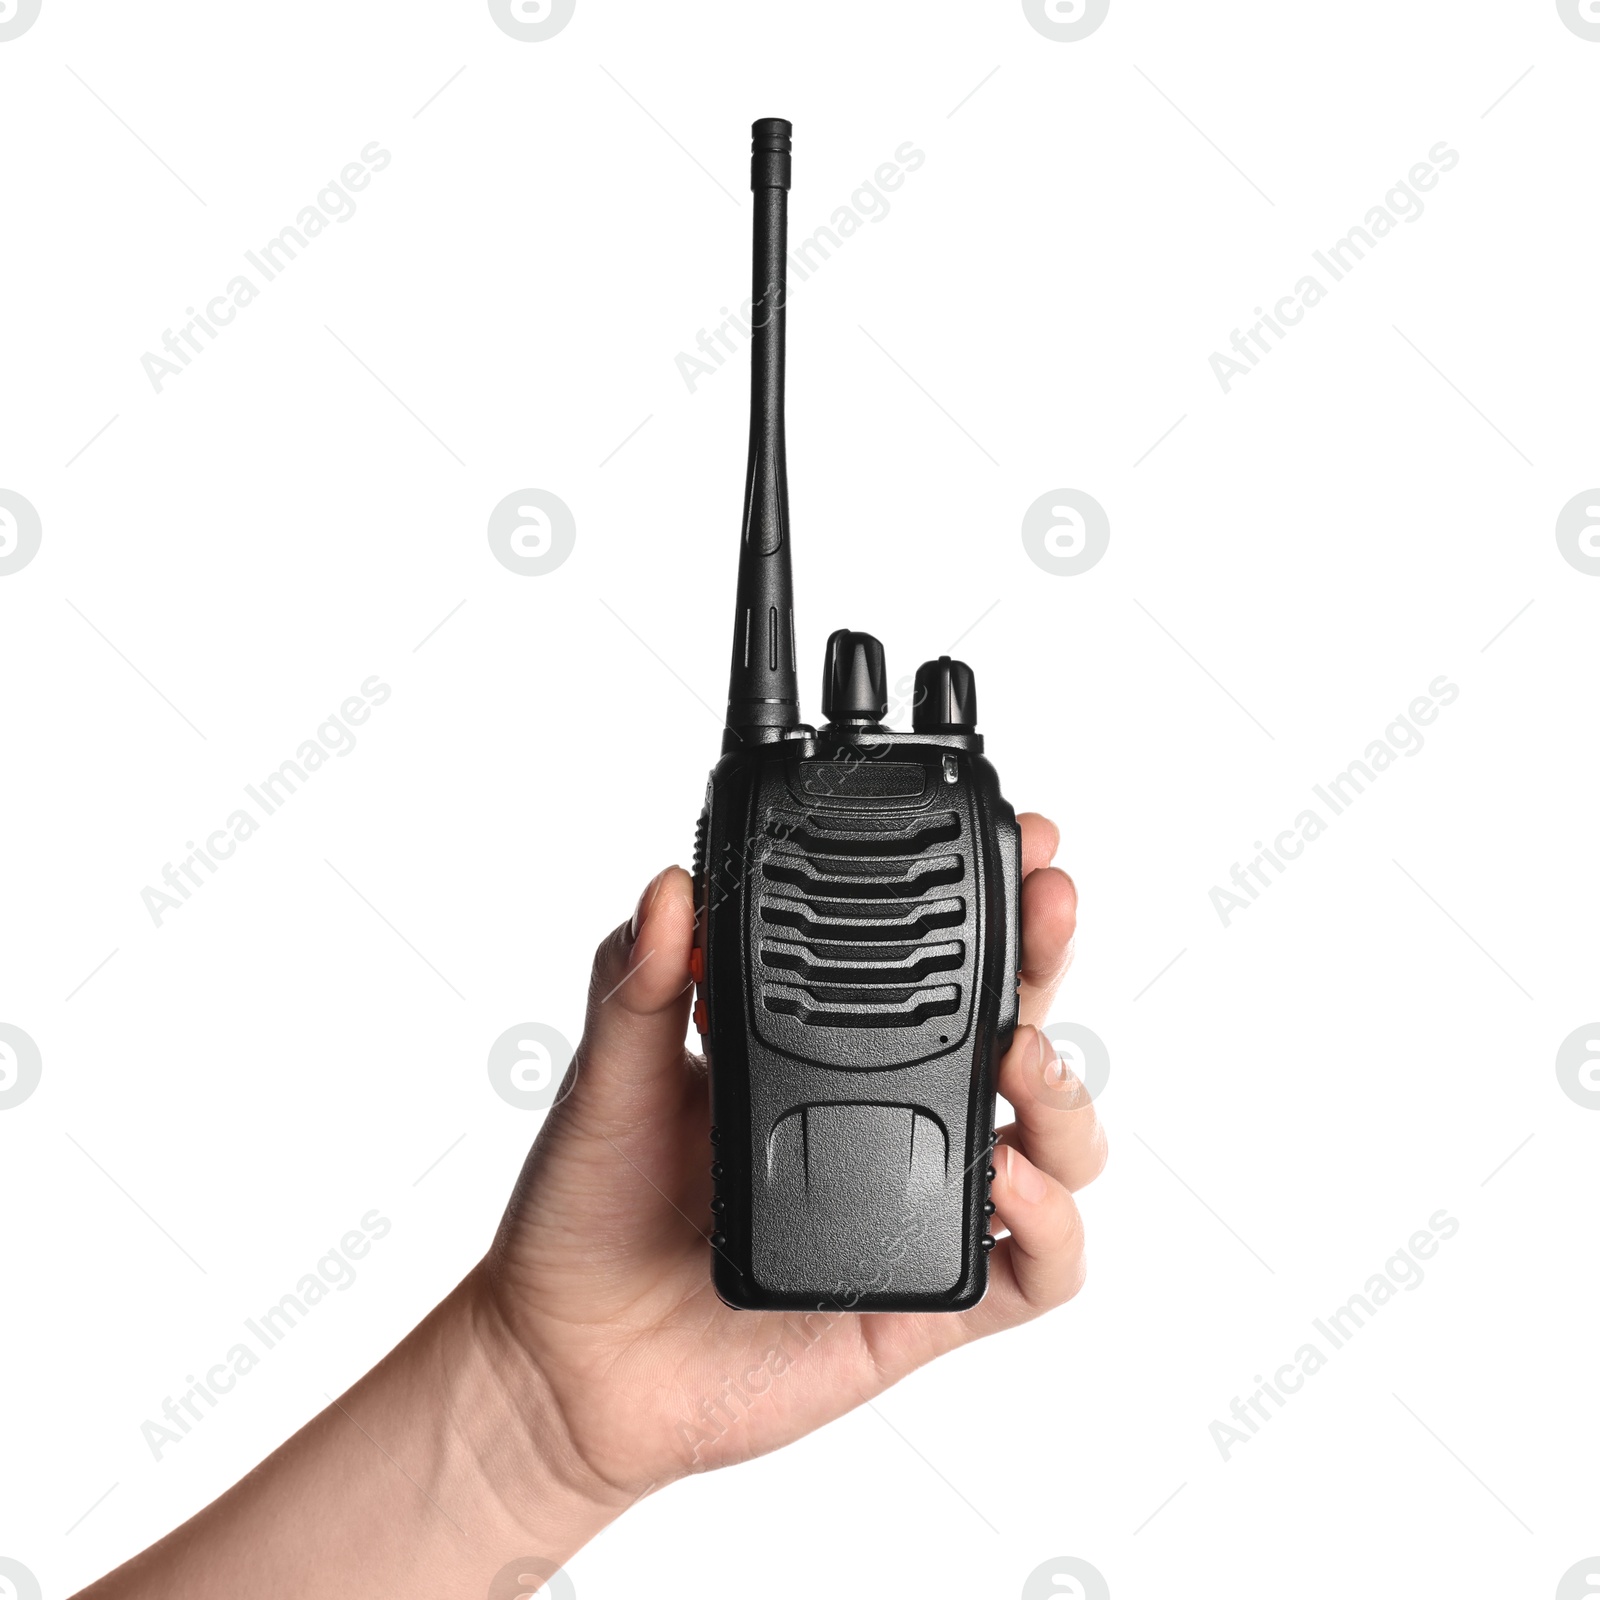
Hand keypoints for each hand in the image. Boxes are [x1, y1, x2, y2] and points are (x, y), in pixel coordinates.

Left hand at [474, 810, 1105, 1502]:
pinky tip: (1008, 1180)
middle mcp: (887, 1122)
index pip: (931, 967)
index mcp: (824, 1058)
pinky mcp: (924, 1303)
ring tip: (1021, 1062)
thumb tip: (668, 887)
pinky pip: (1032, 1271)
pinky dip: (1052, 1223)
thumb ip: (638, 984)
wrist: (564, 1364)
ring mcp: (915, 1209)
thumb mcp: (608, 1077)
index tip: (1015, 843)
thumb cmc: (588, 1215)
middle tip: (1050, 905)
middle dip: (1050, 963)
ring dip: (1065, 1094)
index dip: (986, 906)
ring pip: (1055, 1146)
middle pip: (1014, 1031)